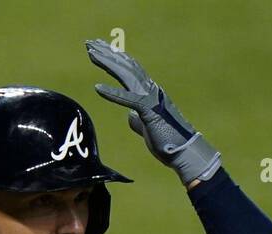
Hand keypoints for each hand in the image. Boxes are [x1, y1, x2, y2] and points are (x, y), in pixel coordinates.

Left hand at [84, 38, 220, 185]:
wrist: (182, 151)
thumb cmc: (166, 140)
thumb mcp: (147, 126)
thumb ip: (137, 117)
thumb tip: (130, 116)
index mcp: (149, 92)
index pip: (129, 69)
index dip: (113, 56)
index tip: (98, 47)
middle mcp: (151, 89)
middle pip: (126, 65)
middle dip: (107, 53)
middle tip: (89, 43)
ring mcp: (151, 99)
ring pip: (127, 75)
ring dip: (108, 63)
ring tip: (91, 54)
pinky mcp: (149, 112)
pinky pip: (129, 100)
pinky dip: (113, 93)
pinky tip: (97, 88)